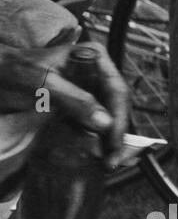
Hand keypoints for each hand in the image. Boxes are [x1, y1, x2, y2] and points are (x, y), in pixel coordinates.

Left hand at [45, 45, 129, 170]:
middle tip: (112, 160)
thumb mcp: (45, 85)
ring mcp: (88, 86)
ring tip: (108, 160)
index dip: (119, 117)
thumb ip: (75, 101)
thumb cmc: (17, 72)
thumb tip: (106, 123)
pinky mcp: (77, 100)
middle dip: (117, 131)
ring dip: (109, 136)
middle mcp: (97, 71)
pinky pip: (94, 117)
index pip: (116, 89)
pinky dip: (97, 135)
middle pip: (116, 102)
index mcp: (95, 58)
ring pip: (109, 112)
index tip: (114, 144)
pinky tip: (96, 151)